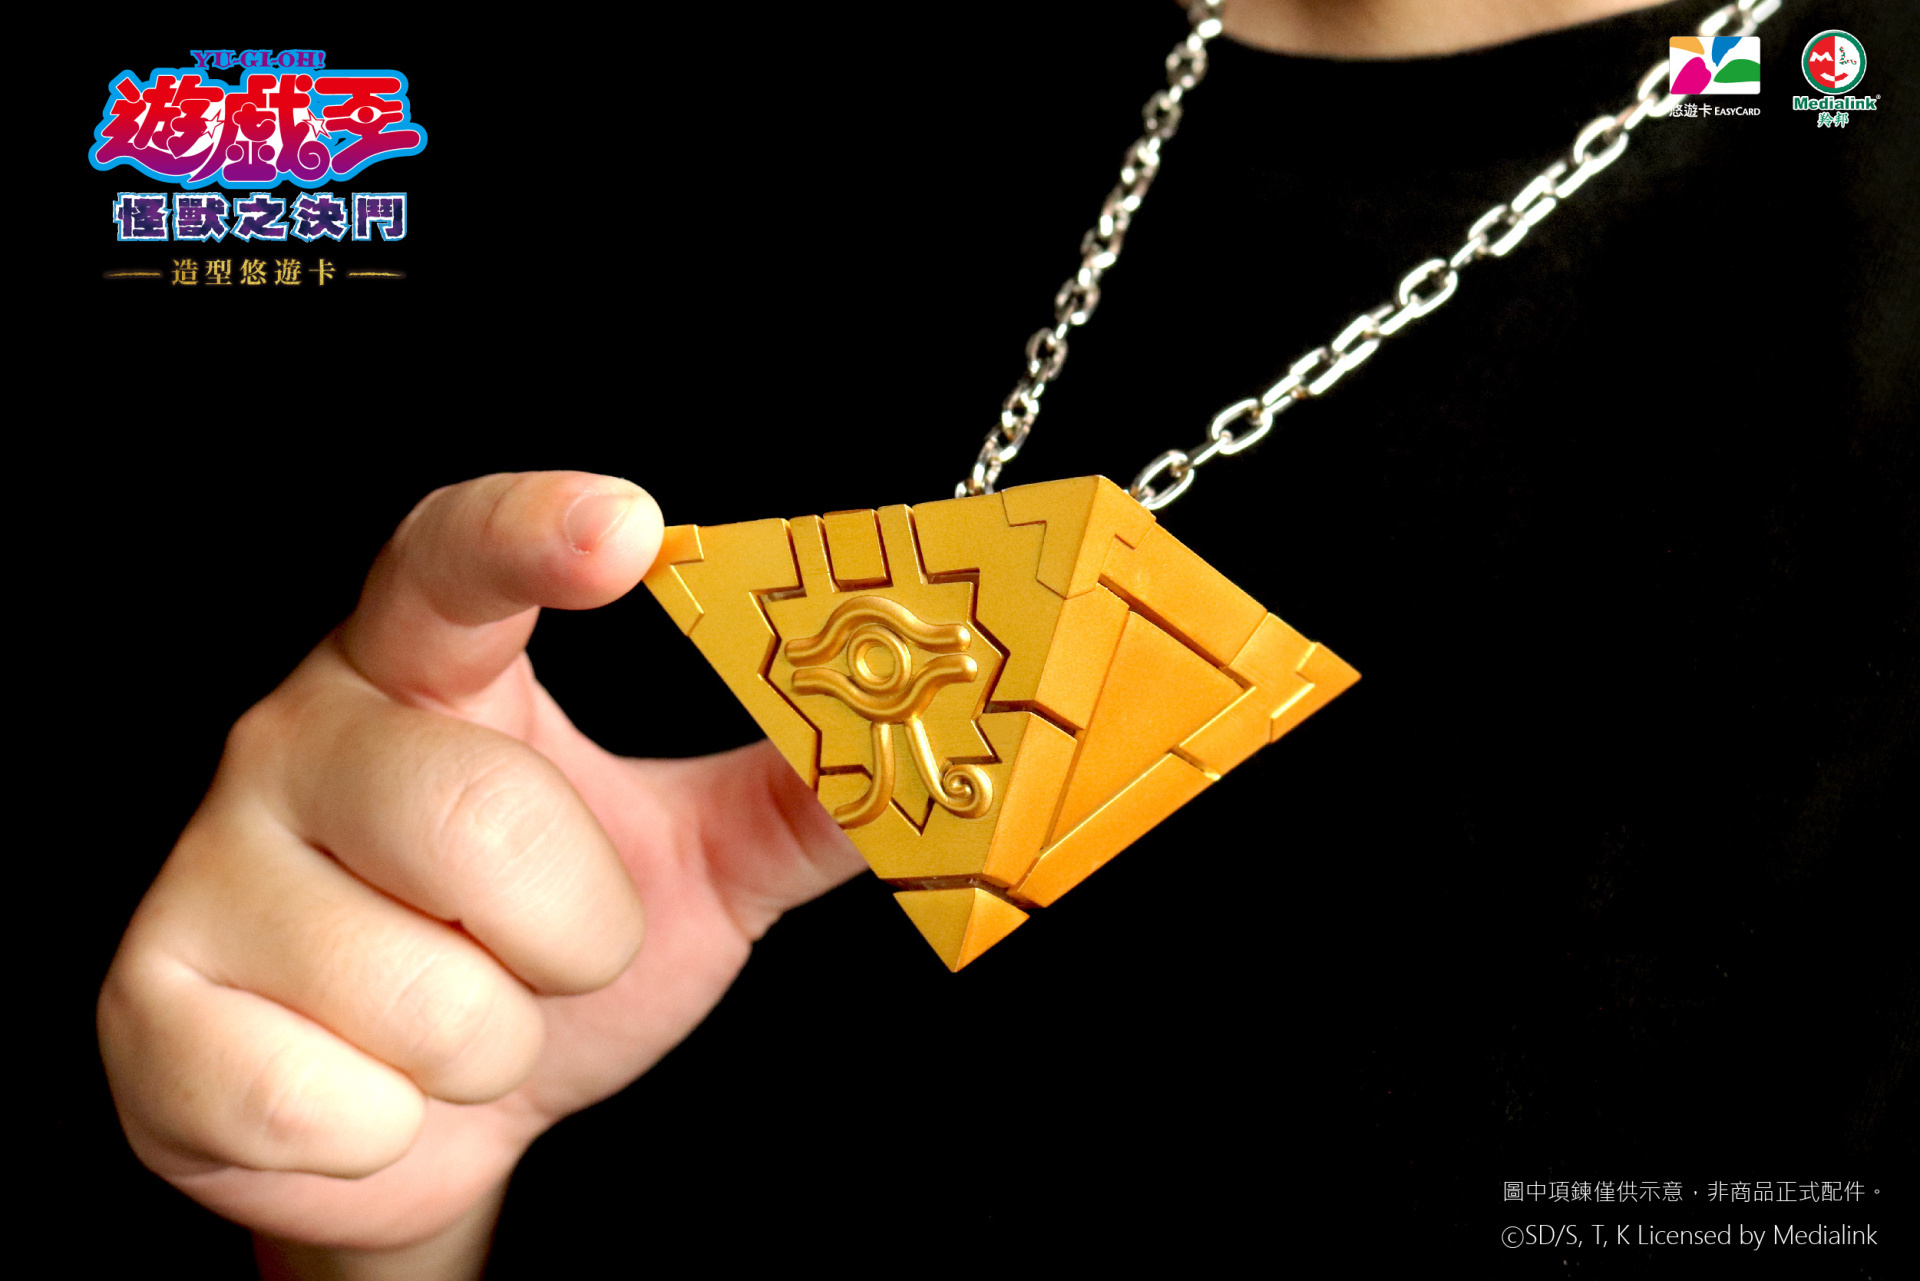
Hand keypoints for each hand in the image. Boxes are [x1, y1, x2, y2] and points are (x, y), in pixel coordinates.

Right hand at [98, 472, 864, 1272]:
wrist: (429, 1115)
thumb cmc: (547, 948)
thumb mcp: (688, 866)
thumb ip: (794, 799)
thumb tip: (922, 748)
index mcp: (430, 674)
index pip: (451, 562)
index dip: (529, 534)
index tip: (625, 525)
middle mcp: (300, 735)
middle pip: (486, 820)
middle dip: (572, 936)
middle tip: (548, 952)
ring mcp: (208, 864)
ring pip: (424, 988)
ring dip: (491, 1043)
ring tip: (460, 1019)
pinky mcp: (152, 1002)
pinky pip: (330, 1098)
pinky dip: (396, 1131)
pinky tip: (371, 1089)